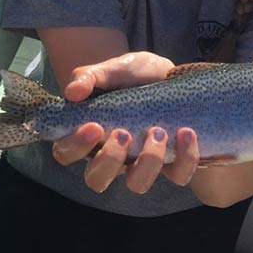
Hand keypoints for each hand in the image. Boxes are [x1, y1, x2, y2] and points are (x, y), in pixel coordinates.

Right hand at [50, 52, 199, 193]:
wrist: (172, 75)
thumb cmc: (134, 75)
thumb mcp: (112, 68)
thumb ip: (89, 76)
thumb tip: (72, 92)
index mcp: (89, 135)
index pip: (66, 153)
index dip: (75, 146)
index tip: (94, 126)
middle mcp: (112, 155)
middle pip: (97, 179)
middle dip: (109, 160)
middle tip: (123, 134)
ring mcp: (142, 163)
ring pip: (137, 184)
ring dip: (148, 161)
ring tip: (158, 131)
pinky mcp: (173, 164)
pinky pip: (178, 176)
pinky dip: (185, 158)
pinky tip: (186, 133)